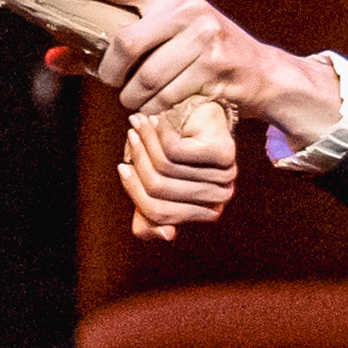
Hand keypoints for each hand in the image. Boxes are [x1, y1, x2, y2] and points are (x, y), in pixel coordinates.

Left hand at [34, 0, 338, 141]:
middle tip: (113, 83)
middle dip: (111, 73)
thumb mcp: (160, 42)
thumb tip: (52, 59)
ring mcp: (204, 34)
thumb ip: (104, 50)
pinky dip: (157, 108)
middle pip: (124, 44)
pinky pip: (167, 96)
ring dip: (134, 98)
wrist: (260, 72)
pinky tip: (163, 106)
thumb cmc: (197, 56)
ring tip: (140, 99)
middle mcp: (184, 7)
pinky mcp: (216, 64)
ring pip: (145, 78)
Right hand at [114, 98, 239, 238]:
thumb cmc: (177, 151)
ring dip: (146, 141)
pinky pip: (177, 150)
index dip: (134, 190)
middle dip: (138, 160)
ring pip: (166, 167)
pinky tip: (156, 119)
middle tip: (129, 136)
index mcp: (206, 211)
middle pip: (160, 190)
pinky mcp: (224, 153)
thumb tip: (168, 235)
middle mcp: (220, 197)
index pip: (159, 213)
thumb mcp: (158, 185)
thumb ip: (150, 215)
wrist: (203, 113)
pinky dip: (160, 134)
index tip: (121, 166)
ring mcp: (226, 175)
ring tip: (138, 123)